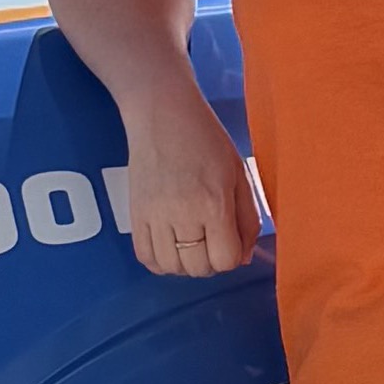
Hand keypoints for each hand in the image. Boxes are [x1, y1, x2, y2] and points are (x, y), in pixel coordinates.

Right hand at [114, 86, 266, 280]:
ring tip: (192, 243)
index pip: (226, 260)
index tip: (231, 241)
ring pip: (172, 268)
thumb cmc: (205, 139)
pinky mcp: (136, 214)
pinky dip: (161, 261)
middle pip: (199, 268)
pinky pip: (146, 257)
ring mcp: (155, 217)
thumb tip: (244, 256)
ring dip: (186, 264)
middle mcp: (183, 215)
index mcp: (214, 204)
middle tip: (212, 240)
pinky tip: (171, 246)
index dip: (233, 256)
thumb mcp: (239, 174)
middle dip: (212, 262)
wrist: (162, 115)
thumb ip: (248, 219)